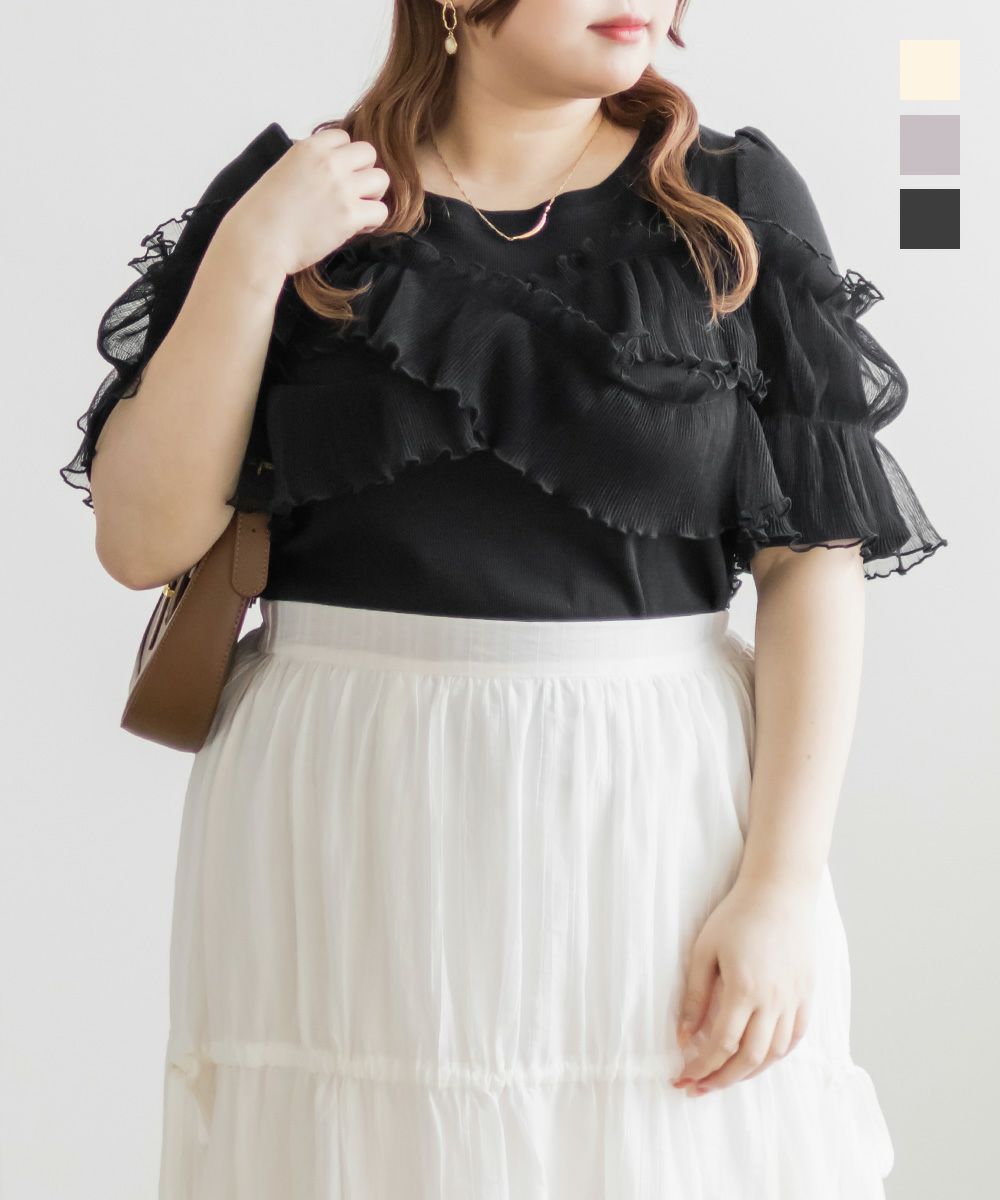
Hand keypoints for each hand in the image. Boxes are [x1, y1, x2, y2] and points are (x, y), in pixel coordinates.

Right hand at [220, 125, 391, 277]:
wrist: (258, 241)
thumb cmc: (262, 214)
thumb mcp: (281, 171)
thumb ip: (307, 165)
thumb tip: (325, 171)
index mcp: (309, 148)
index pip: (344, 138)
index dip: (344, 158)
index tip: (336, 176)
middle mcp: (329, 163)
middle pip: (369, 154)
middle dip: (364, 172)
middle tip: (352, 193)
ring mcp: (341, 188)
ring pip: (381, 179)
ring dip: (373, 195)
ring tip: (357, 210)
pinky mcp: (349, 216)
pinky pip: (381, 211)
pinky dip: (373, 221)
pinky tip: (357, 227)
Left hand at [671, 876, 817, 1095]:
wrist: (780, 892)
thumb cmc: (737, 915)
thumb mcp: (704, 950)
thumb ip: (695, 996)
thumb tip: (683, 1037)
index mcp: (744, 990)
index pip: (721, 1045)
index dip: (700, 1067)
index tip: (682, 1077)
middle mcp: (773, 1001)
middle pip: (749, 1060)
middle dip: (721, 1080)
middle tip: (698, 1088)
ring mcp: (793, 1000)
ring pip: (774, 1054)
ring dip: (748, 1073)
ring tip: (725, 1077)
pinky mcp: (806, 994)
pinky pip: (795, 1037)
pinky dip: (777, 1055)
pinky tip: (759, 1058)